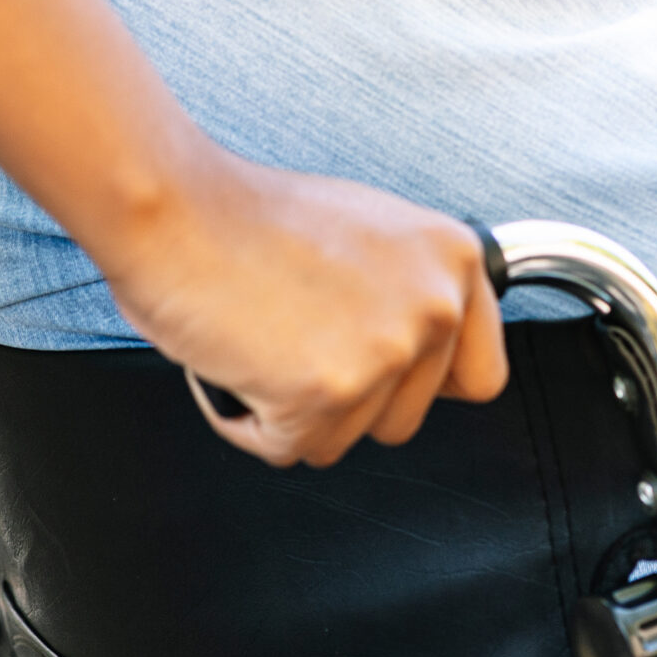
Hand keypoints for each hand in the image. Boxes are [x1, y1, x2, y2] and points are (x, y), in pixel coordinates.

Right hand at [98, 154, 508, 467]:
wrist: (175, 209)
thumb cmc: (248, 218)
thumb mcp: (370, 234)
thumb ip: (410, 292)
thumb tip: (420, 349)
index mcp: (454, 259)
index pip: (480, 375)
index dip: (420, 383)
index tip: (382, 369)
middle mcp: (436, 305)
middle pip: (406, 419)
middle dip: (346, 398)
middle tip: (296, 338)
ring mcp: (387, 351)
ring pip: (346, 439)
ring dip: (296, 409)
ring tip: (264, 341)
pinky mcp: (329, 393)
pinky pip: (289, 448)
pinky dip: (251, 421)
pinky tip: (237, 361)